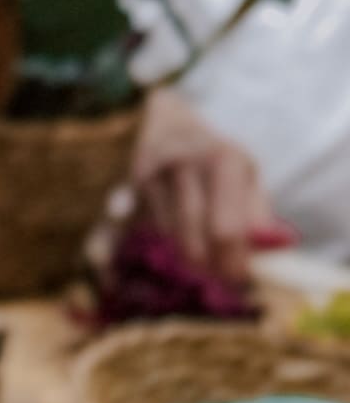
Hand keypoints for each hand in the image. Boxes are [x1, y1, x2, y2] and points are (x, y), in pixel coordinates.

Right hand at [134, 90, 289, 283]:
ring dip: (192, 256)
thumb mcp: (244, 175)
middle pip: (197, 241)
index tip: (241, 279)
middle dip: (212, 267)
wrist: (165, 123)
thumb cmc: (214, 158)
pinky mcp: (136, 186)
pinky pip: (156, 229)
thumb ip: (256, 215)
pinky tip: (181, 232)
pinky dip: (172, 240)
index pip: (227, 230)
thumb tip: (267, 258)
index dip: (234, 262)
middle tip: (222, 278)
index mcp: (225, 160)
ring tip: (205, 255)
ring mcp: (158, 175)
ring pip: (175, 240)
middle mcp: (188, 165)